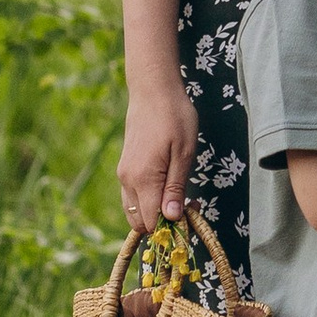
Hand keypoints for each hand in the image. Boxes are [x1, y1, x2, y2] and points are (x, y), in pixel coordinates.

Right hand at [118, 75, 199, 228]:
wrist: (153, 91)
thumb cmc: (174, 117)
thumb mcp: (184, 152)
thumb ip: (176, 188)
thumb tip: (172, 218)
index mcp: (143, 179)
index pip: (152, 222)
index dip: (172, 226)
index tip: (192, 212)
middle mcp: (128, 181)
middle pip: (140, 222)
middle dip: (163, 222)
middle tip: (189, 204)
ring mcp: (124, 174)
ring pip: (135, 210)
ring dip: (155, 212)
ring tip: (180, 195)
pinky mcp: (125, 168)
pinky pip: (133, 196)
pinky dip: (148, 200)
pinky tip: (167, 186)